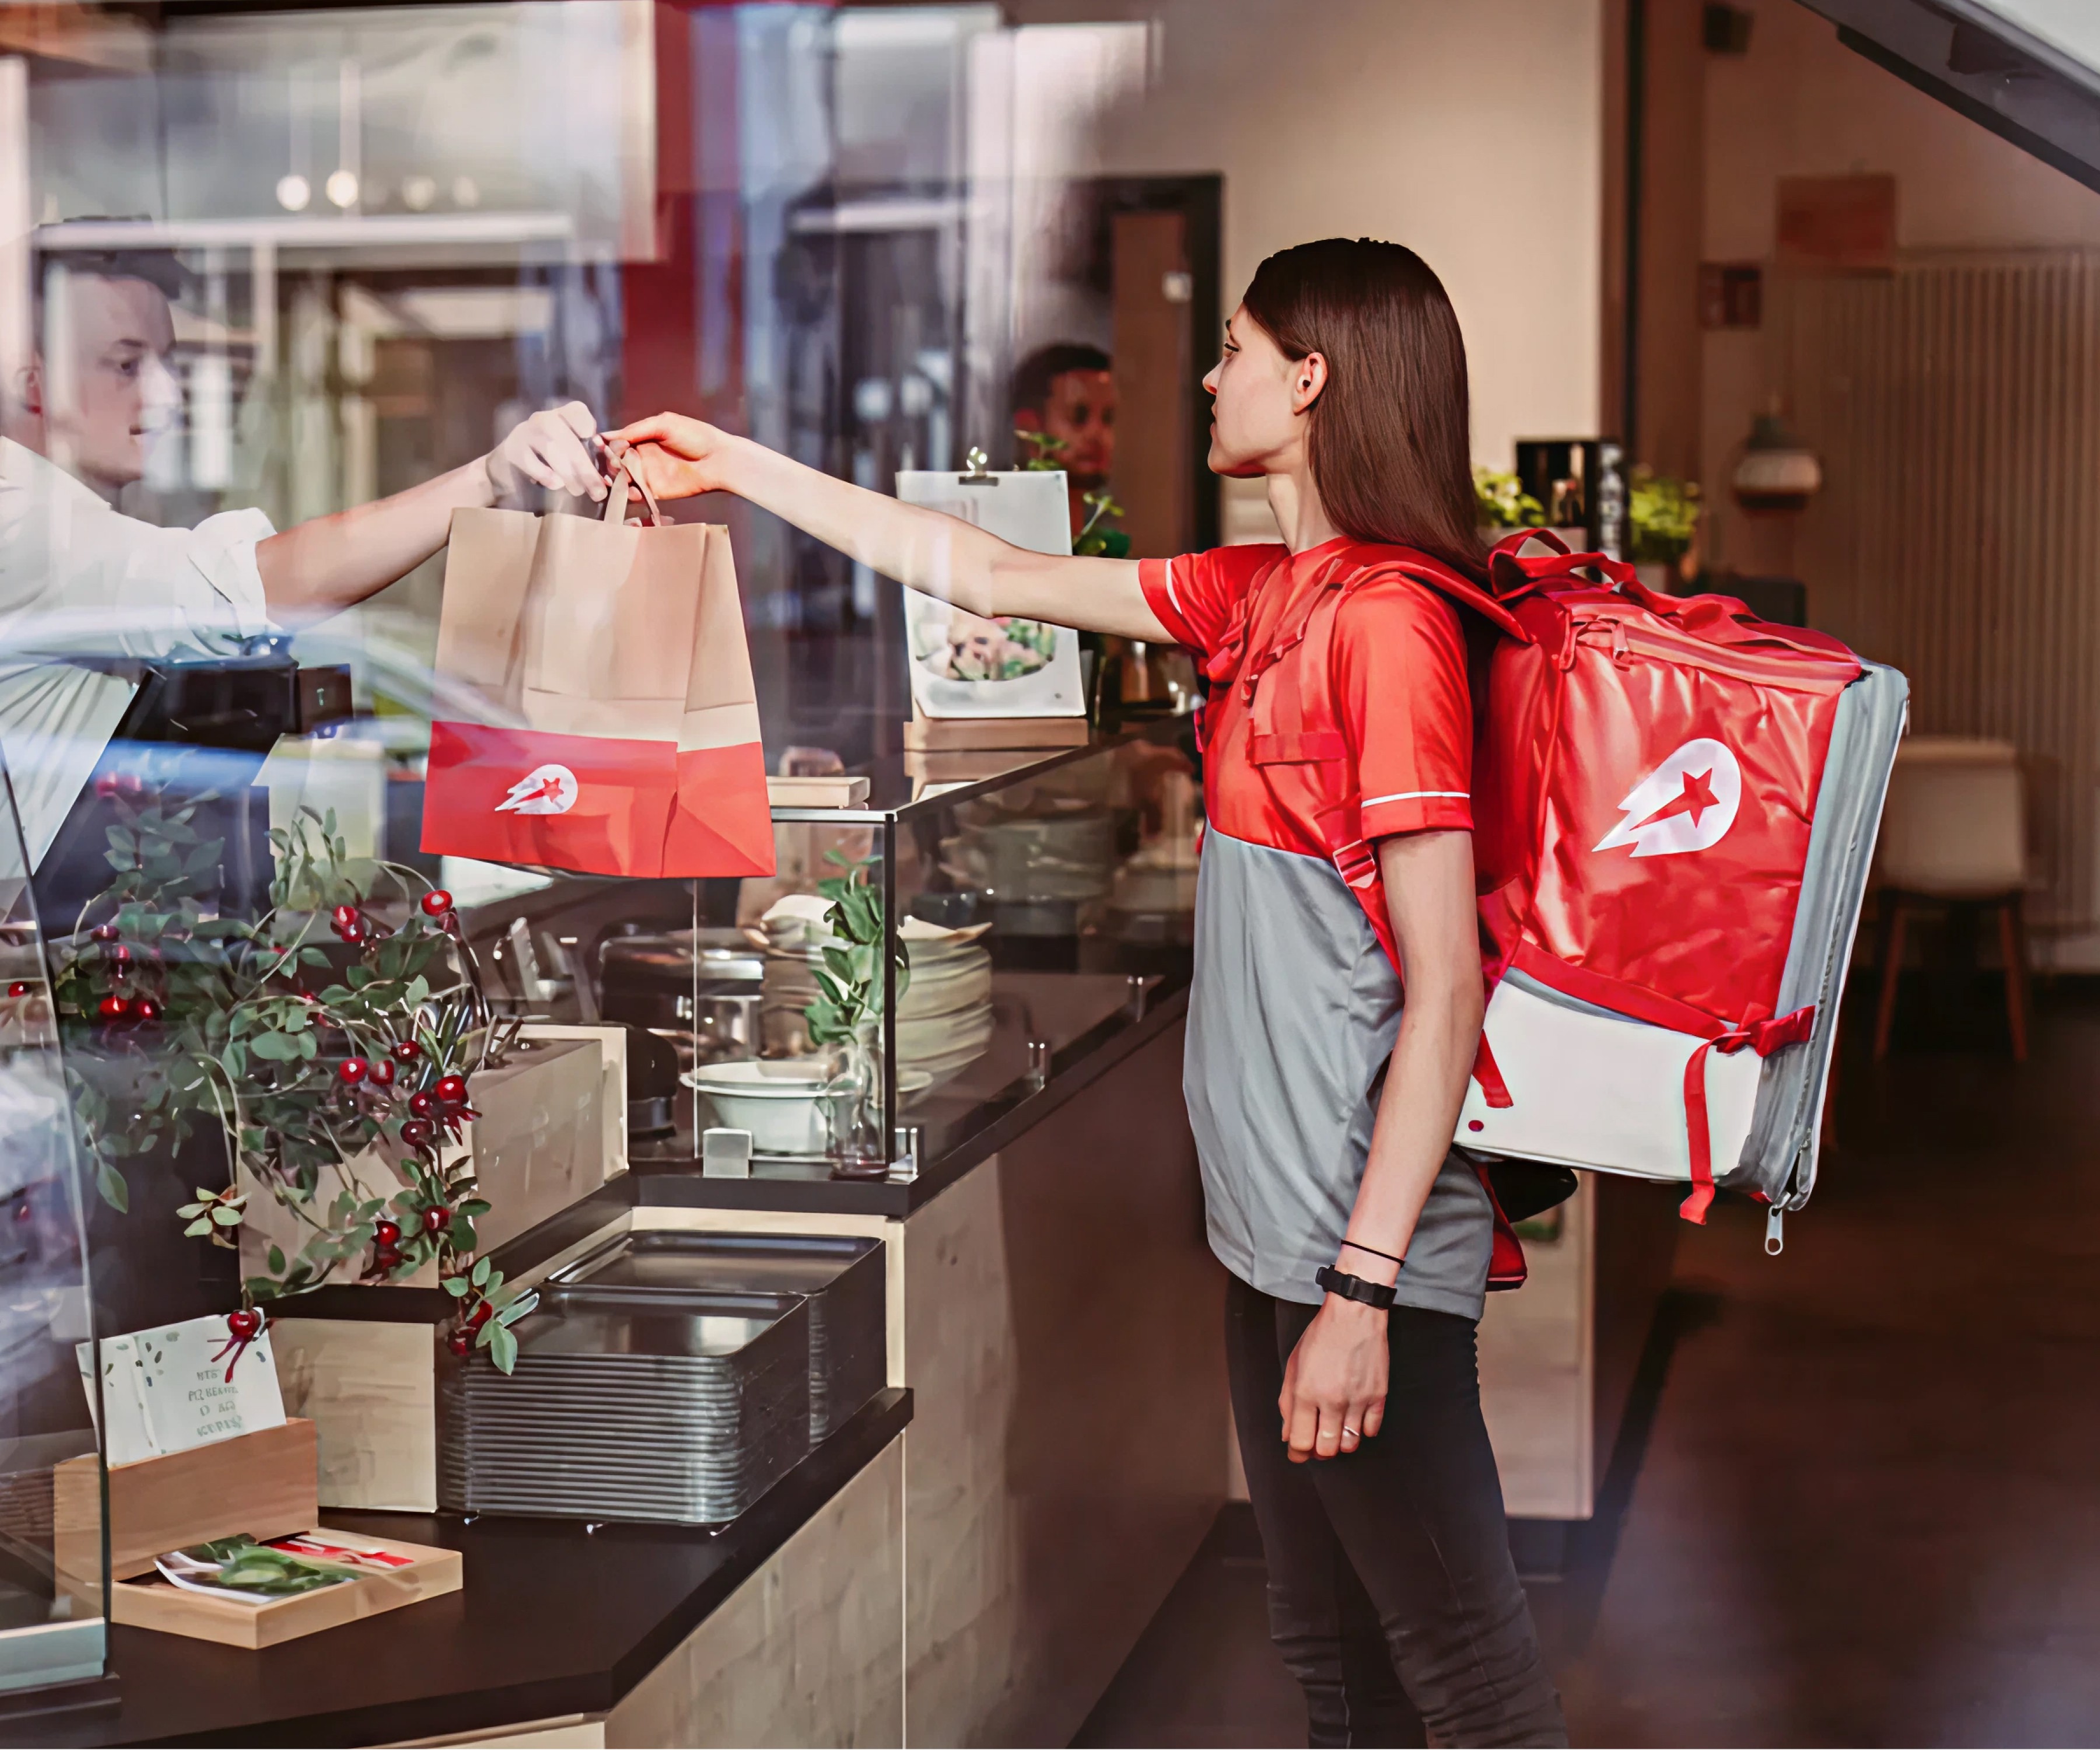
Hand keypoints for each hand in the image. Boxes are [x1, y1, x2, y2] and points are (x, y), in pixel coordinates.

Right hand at [484, 401, 605, 505]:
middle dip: (585, 468)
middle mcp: (543, 419)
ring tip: (578, 491)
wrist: (507, 467)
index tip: (592, 441)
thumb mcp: (567, 451)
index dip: (587, 424)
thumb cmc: (546, 459)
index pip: (577, 410)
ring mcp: (525, 432)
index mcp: (561, 416)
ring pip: (551, 449)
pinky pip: (530, 461)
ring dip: (569, 474)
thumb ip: (586, 455)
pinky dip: (546, 474)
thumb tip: (607, 473)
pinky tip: (555, 484)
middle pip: (568, 439)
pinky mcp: (512, 449)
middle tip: (597, 491)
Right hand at [606, 413, 740, 499]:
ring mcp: (648, 475)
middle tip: (612, 464)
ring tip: (618, 477)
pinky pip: (637, 494)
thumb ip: (638, 429)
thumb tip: (610, 435)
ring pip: (623, 479)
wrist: (718, 459)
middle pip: (616, 462)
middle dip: (609, 463)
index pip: (618, 442)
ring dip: (616, 479)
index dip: (607, 445)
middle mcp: (642, 457)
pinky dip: (630, 493)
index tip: (598, 446)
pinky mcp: (655, 491)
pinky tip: (630, 489)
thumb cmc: (696, 436)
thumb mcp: (665, 423)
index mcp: (643, 438)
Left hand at [1280, 1296, 1387, 1462]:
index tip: (1298, 1452)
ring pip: (1349, 1445)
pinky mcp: (1378, 1396)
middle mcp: (1331, 1400)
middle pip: (1326, 1450)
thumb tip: (1288, 1434)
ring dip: (1340, 1443)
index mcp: (1305, 1392)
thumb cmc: (1321, 1336)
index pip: (1301, 1442)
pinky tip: (1354, 1418)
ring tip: (1335, 1430)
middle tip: (1317, 1442)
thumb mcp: (1294, 1365)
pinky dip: (1361, 1430)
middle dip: (1318, 1452)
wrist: (1354, 1314)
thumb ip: (1287, 1403)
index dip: (1297, 1453)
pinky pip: (1370, 1430)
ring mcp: (1357, 1400)